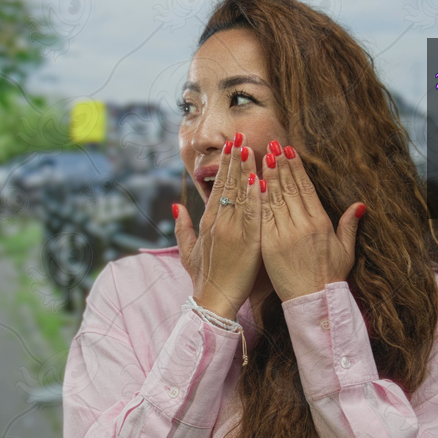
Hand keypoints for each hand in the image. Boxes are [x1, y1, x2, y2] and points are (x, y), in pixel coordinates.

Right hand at [174, 134, 260, 319]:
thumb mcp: (187, 252)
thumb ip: (182, 228)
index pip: (217, 187)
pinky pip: (254, 214)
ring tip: (252, 148)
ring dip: (247, 170)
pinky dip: (257, 196)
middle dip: (235, 159)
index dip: (225, 166)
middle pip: (228, 185)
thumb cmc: (203, 279)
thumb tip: (177, 206)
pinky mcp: (248, 243)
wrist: (213, 302)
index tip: (231, 146)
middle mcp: (219, 223)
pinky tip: (261, 179)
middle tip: (241, 136)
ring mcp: (233, 232)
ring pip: (241, 194)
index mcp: (207, 223)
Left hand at [259, 141, 364, 301]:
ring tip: (262, 157)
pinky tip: (252, 184)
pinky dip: (257, 199)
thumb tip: (359, 205)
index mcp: (321, 223)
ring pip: (274, 199)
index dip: (297, 168)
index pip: (306, 188)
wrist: (313, 301)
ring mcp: (284, 234)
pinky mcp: (269, 244)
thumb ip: (349, 226)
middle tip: (272, 145)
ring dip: (268, 176)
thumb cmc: (330, 277)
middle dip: (280, 165)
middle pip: (289, 188)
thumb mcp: (346, 251)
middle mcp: (302, 225)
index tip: (290, 151)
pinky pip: (262, 217)